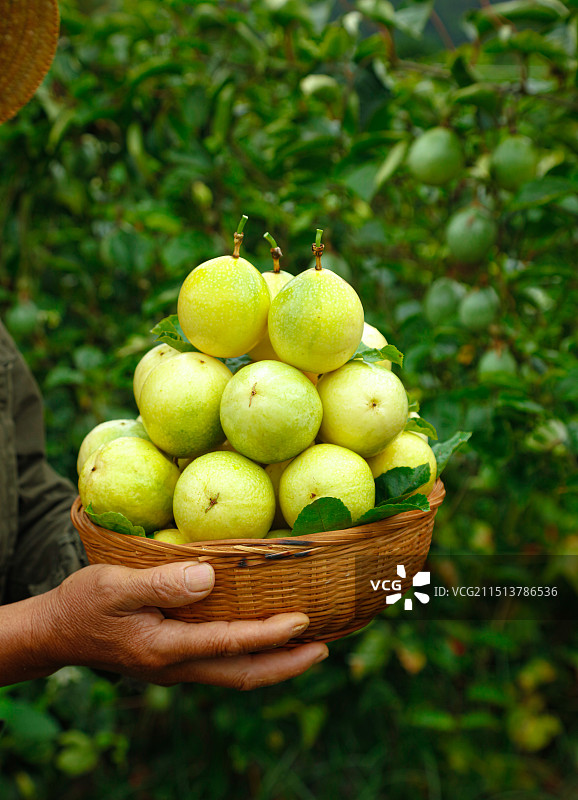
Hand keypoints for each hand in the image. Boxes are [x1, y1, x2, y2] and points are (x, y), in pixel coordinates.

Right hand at [33, 561, 327, 688]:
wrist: (57, 631)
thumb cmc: (83, 604)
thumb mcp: (114, 586)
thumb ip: (161, 583)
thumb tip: (208, 577)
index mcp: (165, 648)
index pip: (229, 644)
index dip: (269, 635)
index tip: (304, 622)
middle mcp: (177, 666)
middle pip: (243, 674)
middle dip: (286, 665)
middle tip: (325, 648)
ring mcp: (176, 667)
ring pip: (235, 672)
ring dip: (274, 662)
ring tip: (308, 645)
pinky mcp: (174, 658)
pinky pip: (223, 662)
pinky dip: (251, 653)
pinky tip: (263, 636)